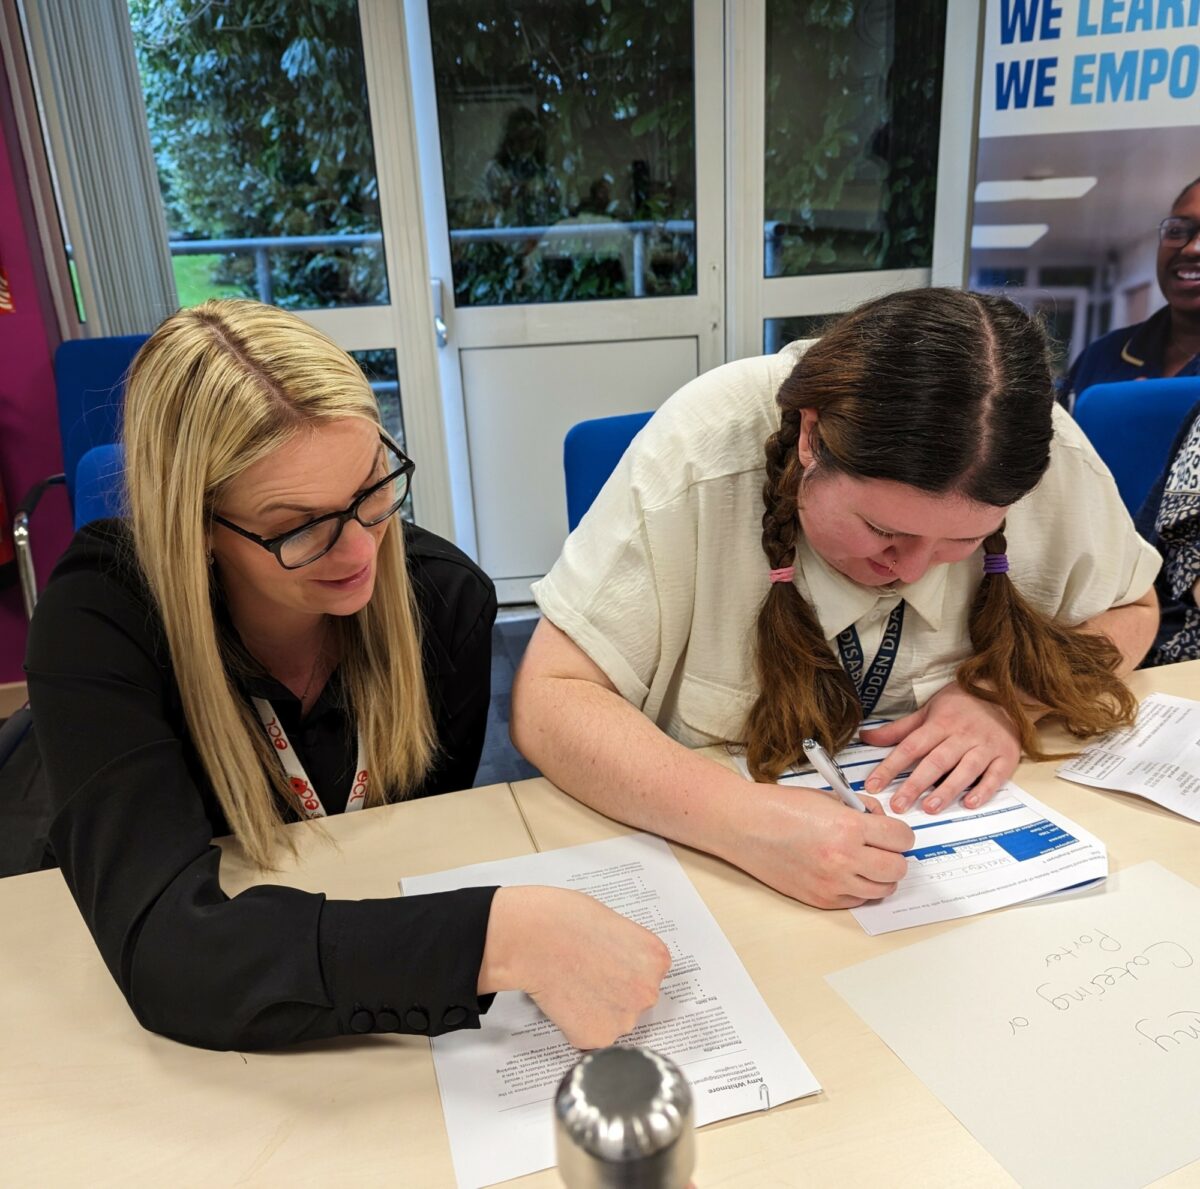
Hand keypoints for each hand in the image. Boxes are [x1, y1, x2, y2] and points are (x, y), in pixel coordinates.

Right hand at [478, 886, 670, 1048]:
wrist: (534, 937)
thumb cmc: (565, 920)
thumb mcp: (615, 923)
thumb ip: (629, 951)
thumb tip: (623, 964)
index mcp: (656, 959)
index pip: (649, 974)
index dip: (625, 969)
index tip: (610, 965)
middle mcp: (648, 992)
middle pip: (635, 999)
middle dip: (614, 991)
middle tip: (588, 976)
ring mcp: (624, 1019)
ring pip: (614, 1020)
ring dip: (598, 1010)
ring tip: (573, 985)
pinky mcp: (596, 1038)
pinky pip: (590, 1036)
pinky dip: (577, 1024)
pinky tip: (564, 1000)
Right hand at [721, 785, 913, 909]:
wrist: (745, 825)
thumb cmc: (780, 807)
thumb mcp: (828, 798)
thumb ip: (860, 811)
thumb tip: (882, 824)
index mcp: (848, 828)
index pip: (902, 838)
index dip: (900, 834)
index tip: (893, 832)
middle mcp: (844, 859)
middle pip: (898, 869)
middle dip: (894, 856)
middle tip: (881, 847)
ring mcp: (832, 883)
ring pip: (882, 890)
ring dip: (879, 875)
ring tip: (862, 861)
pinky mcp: (820, 899)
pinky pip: (856, 900)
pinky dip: (857, 888)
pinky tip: (843, 871)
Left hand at [860, 681, 1020, 813]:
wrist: (1007, 691)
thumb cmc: (963, 703)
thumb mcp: (928, 710)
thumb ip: (899, 729)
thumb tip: (866, 737)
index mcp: (940, 723)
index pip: (910, 746)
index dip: (890, 766)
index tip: (874, 784)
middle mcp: (962, 735)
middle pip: (936, 761)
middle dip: (915, 784)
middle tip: (899, 805)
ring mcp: (986, 746)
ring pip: (965, 769)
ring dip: (947, 790)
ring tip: (930, 807)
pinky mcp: (1006, 756)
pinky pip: (995, 775)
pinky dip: (984, 790)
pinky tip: (970, 803)